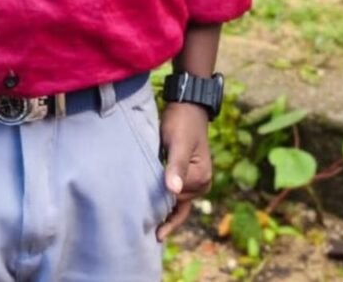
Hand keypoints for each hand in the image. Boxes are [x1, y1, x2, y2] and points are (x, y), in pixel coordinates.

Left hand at [156, 101, 212, 241]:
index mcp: (200, 179)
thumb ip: (175, 166)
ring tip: (146, 230)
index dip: (158, 206)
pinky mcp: (188, 174)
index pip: (175, 199)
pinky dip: (167, 204)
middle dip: (163, 217)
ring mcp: (195, 180)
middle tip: (141, 235)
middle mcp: (201, 184)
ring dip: (164, 213)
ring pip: (177, 203)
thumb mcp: (177, 143)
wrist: (187, 106)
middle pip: (177, 205)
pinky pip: (177, 195)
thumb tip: (173, 191)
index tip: (142, 221)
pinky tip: (156, 215)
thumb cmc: (181, 122)